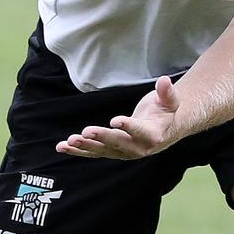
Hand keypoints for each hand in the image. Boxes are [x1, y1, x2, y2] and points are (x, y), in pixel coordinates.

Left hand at [55, 76, 181, 159]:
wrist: (164, 130)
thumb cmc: (165, 112)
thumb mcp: (170, 101)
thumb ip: (167, 92)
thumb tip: (164, 80)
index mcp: (152, 134)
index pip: (139, 131)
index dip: (128, 126)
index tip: (116, 121)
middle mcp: (137, 148)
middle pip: (117, 143)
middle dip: (101, 137)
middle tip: (85, 132)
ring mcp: (123, 152)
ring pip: (102, 151)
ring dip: (84, 147)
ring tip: (69, 141)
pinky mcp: (112, 152)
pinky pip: (94, 152)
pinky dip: (78, 150)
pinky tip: (63, 146)